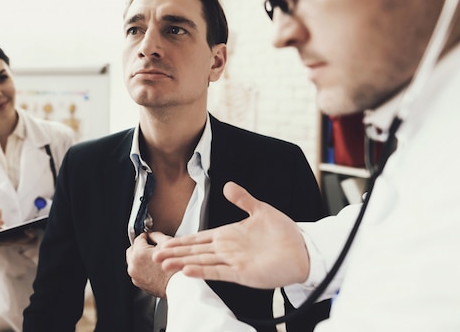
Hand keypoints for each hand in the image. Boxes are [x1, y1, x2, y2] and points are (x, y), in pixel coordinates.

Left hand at [126, 231, 174, 297]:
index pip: (138, 238)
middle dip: (140, 247)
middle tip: (151, 247)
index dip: (146, 236)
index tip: (150, 237)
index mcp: (139, 253)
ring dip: (140, 258)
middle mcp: (133, 265)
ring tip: (153, 258)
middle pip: (132, 249)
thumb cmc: (175, 266)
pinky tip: (153, 268)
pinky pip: (137, 271)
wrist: (179, 285)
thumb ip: (156, 235)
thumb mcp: (168, 244)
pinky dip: (142, 268)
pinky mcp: (138, 283)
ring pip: (133, 261)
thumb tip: (151, 235)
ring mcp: (135, 275)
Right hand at [153, 181, 309, 288]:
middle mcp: (227, 250)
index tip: (164, 242)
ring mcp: (233, 262)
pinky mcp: (243, 274)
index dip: (181, 240)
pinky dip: (203, 272)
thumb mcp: (261, 210)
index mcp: (229, 235)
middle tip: (155, 256)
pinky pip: (219, 273)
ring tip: (164, 264)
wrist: (304, 250)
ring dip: (183, 263)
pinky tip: (188, 271)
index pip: (199, 238)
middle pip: (195, 251)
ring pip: (202, 262)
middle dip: (175, 253)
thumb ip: (243, 199)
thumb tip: (227, 185)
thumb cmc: (285, 233)